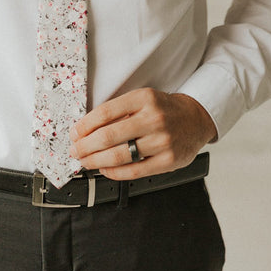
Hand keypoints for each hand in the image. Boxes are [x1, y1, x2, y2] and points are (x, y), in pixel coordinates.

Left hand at [69, 89, 216, 180]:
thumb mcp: (142, 99)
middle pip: (109, 136)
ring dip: (96, 161)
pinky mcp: (168, 161)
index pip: (105, 113)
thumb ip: (119, 112)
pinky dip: (114, 172)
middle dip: (85, 146)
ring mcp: (162, 141)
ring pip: (119, 156)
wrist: (196, 119)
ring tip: (86, 161)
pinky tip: (105, 169)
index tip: (75, 133)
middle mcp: (154, 118)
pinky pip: (134, 171)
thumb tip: (86, 129)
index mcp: (144, 98)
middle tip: (75, 150)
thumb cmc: (163, 109)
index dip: (85, 125)